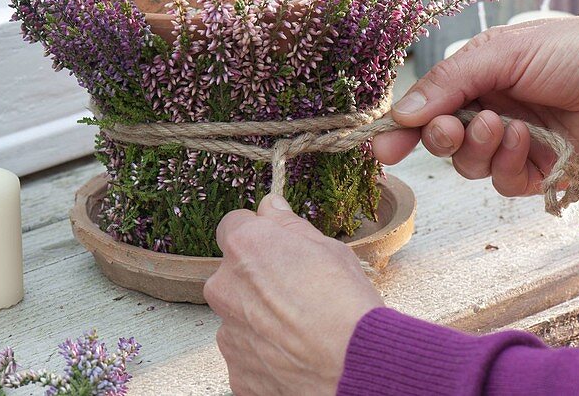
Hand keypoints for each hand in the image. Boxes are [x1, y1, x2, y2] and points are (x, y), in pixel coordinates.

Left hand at [204, 194, 383, 395]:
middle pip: (233, 275)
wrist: (353, 366)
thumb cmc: (345, 304)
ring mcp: (228, 333)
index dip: (256, 234)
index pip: (233, 225)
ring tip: (301, 329)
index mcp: (245, 247)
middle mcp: (225, 287)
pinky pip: (248, 354)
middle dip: (256, 280)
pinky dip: (266, 354)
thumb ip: (289, 225)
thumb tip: (271, 207)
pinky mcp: (237, 371)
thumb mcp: (328, 247)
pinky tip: (296, 354)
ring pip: (240, 317)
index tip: (275, 243)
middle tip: (296, 291)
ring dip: (261, 319)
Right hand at [372, 16, 578, 194]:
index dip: (400, 128)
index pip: (427, 108)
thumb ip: (450, 81)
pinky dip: (508, 164)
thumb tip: (400, 112)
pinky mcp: (542, 174)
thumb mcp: (504, 50)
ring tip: (502, 125)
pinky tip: (527, 140)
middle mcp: (492, 112)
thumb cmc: (578, 49)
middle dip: (439, 139)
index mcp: (478, 78)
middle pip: (441, 142)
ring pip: (470, 167)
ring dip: (478, 149)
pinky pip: (505, 184)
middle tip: (448, 129)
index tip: (380, 144)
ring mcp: (517, 146)